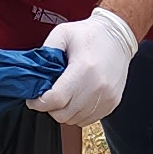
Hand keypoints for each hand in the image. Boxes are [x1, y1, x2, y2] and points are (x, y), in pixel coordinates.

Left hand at [29, 7, 136, 124]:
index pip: (56, 99)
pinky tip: (77, 98)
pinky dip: (78, 113)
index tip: (34, 99)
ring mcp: (106, 98)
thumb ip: (46, 52)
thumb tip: (34, 73)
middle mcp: (97, 87)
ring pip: (74, 120)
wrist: (118, 37)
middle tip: (49, 95)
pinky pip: (88, 120)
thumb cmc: (91, 35)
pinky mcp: (111, 103)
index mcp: (84, 69)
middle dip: (50, 107)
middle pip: (63, 114)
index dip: (39, 102)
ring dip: (64, 111)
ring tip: (64, 95)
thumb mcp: (63, 33)